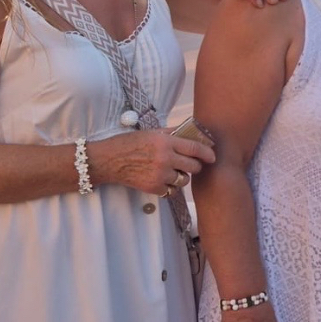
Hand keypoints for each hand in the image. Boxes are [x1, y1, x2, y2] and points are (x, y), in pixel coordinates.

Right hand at [91, 128, 215, 195]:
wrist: (108, 160)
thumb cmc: (128, 143)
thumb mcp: (151, 132)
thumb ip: (172, 132)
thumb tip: (190, 131)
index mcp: (165, 142)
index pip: (195, 148)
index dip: (207, 153)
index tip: (212, 156)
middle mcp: (165, 158)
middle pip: (194, 166)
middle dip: (195, 166)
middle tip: (190, 164)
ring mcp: (160, 175)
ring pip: (184, 180)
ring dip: (182, 177)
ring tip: (173, 171)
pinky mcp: (153, 187)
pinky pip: (172, 190)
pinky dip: (170, 187)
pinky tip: (162, 179)